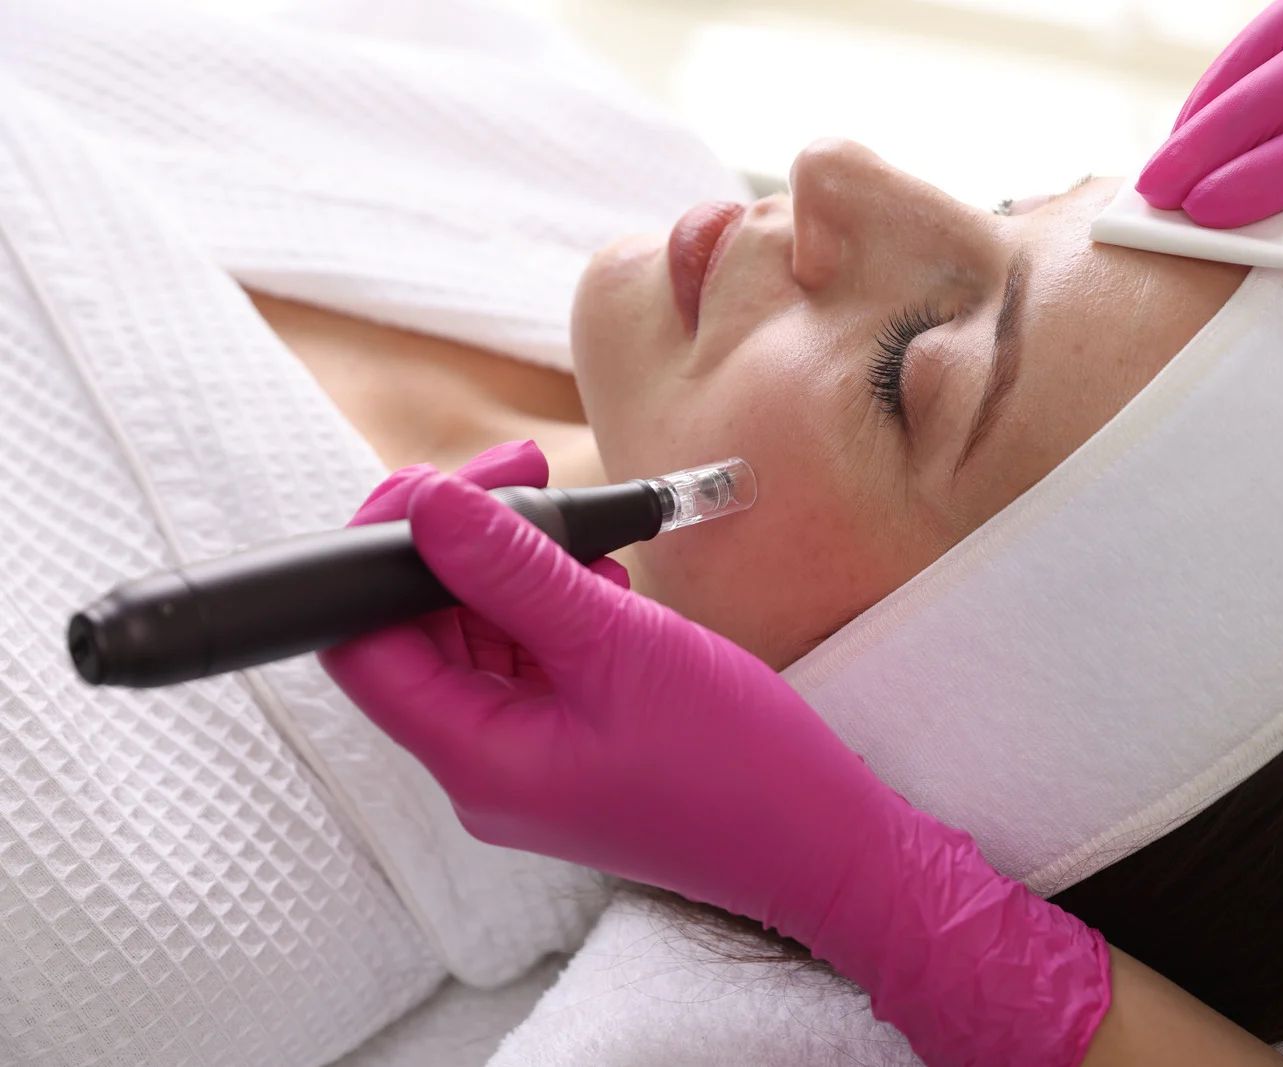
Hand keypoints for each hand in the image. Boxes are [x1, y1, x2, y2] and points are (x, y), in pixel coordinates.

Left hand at [317, 440, 1110, 1065]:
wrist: (822, 843)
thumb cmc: (735, 763)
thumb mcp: (619, 643)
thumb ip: (516, 571)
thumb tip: (430, 507)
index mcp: (477, 758)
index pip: (364, 650)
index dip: (376, 560)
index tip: (437, 487)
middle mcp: (484, 768)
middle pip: (417, 638)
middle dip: (458, 551)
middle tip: (525, 478)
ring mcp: (528, 763)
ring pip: (476, 646)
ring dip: (511, 575)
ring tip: (578, 530)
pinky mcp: (569, 751)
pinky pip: (528, 667)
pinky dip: (550, 611)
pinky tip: (601, 578)